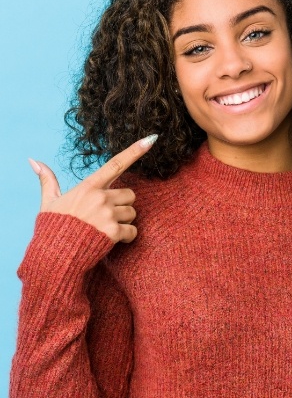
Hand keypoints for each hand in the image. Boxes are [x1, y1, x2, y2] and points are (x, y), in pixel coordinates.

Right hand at [28, 135, 157, 242]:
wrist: (53, 258)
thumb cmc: (53, 229)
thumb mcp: (49, 203)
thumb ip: (48, 181)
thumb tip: (34, 161)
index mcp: (88, 187)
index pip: (115, 164)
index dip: (135, 151)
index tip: (151, 139)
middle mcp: (100, 197)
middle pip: (129, 195)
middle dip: (122, 205)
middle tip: (105, 216)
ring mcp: (108, 214)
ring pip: (132, 213)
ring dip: (124, 221)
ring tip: (104, 229)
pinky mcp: (113, 232)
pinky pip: (132, 231)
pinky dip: (126, 237)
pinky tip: (110, 241)